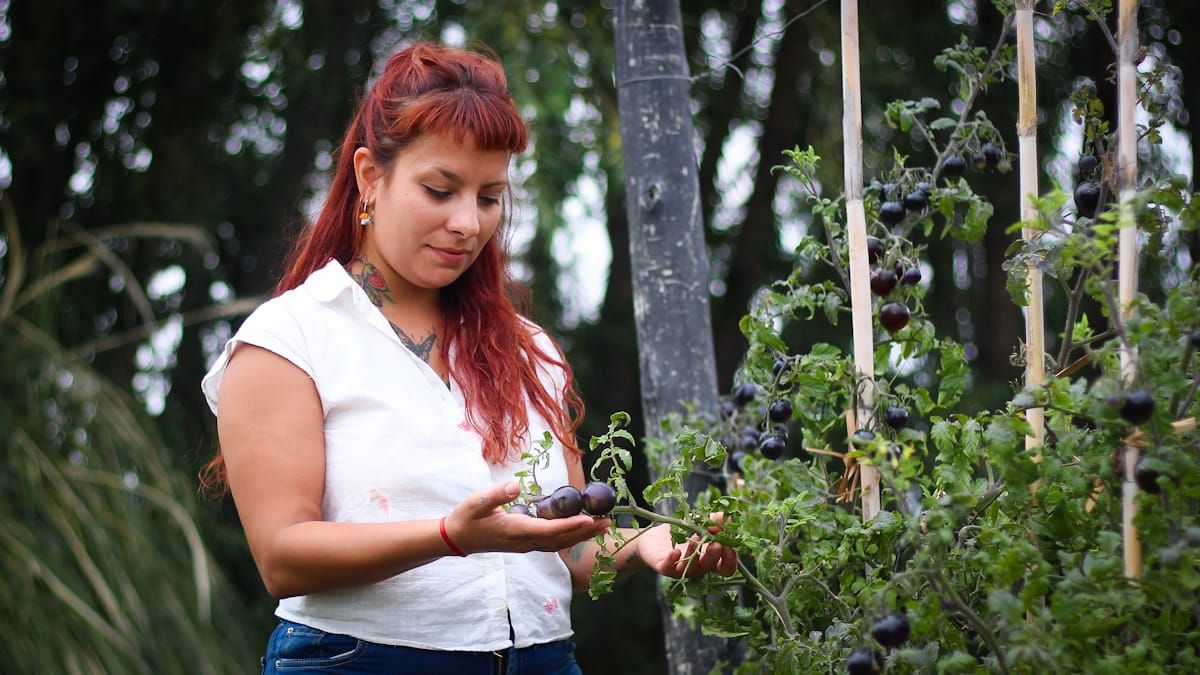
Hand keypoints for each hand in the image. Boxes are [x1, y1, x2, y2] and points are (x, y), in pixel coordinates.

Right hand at [443, 481, 609, 554]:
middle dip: (584, 532)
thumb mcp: (476, 502)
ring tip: (600, 527)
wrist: (456, 538)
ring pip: (558, 543)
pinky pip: (552, 542)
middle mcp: (525, 542)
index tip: (589, 519)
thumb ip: (496, 495)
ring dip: (580, 536)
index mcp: (516, 531)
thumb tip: (515, 486)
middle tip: (607, 522)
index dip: (571, 525)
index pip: (550, 530)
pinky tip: (579, 530)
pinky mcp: (525, 543)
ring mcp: (526, 545)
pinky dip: (568, 536)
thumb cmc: (466, 518)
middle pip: (560, 540)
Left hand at [637, 514, 737, 578]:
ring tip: (695, 539)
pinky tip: (675, 552)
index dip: (730, 560)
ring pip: (691, 568)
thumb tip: (729, 517)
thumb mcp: (699, 522)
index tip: (730, 547)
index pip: (725, 567)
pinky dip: (672, 560)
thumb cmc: (680, 530)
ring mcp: (680, 569)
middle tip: (716, 544)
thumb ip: (714, 520)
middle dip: (715, 557)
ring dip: (695, 554)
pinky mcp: (664, 567)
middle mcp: (697, 568)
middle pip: (710, 568)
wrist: (654, 534)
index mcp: (709, 559)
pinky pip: (669, 568)